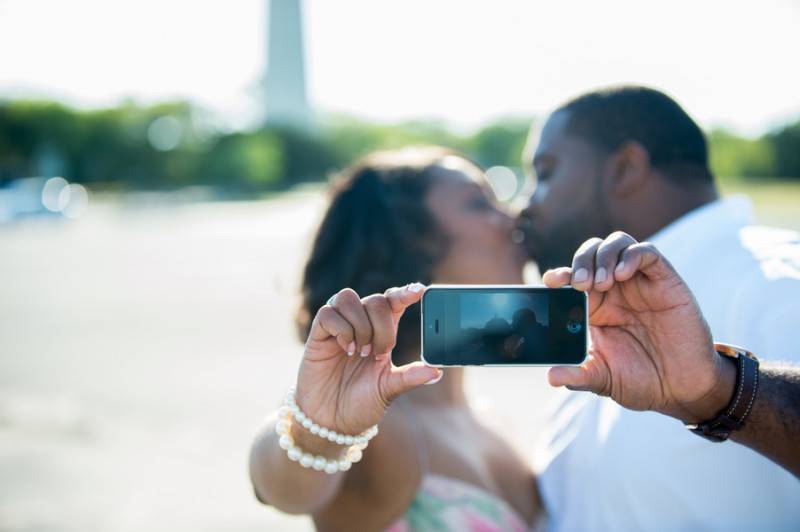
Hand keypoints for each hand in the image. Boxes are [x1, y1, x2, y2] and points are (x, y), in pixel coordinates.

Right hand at [295, 283, 441, 435]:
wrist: (332, 422)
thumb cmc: (361, 404)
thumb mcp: (389, 389)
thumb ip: (410, 377)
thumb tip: (437, 371)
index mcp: (381, 333)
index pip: (393, 302)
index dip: (405, 293)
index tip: (420, 291)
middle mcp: (360, 325)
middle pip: (375, 300)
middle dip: (382, 327)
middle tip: (377, 354)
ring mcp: (338, 328)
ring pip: (349, 298)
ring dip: (360, 325)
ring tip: (358, 352)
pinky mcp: (318, 335)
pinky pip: (328, 313)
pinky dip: (341, 329)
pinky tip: (344, 350)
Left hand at [543, 232, 735, 422]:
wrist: (682, 389)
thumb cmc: (641, 380)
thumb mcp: (603, 379)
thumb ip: (578, 375)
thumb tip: (551, 377)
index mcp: (594, 308)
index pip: (571, 278)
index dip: (560, 275)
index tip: (550, 282)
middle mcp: (615, 290)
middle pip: (591, 253)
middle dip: (580, 262)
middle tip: (579, 284)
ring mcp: (639, 283)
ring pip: (617, 244)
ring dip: (603, 256)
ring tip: (601, 282)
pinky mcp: (665, 281)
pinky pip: (647, 253)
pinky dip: (632, 256)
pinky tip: (622, 275)